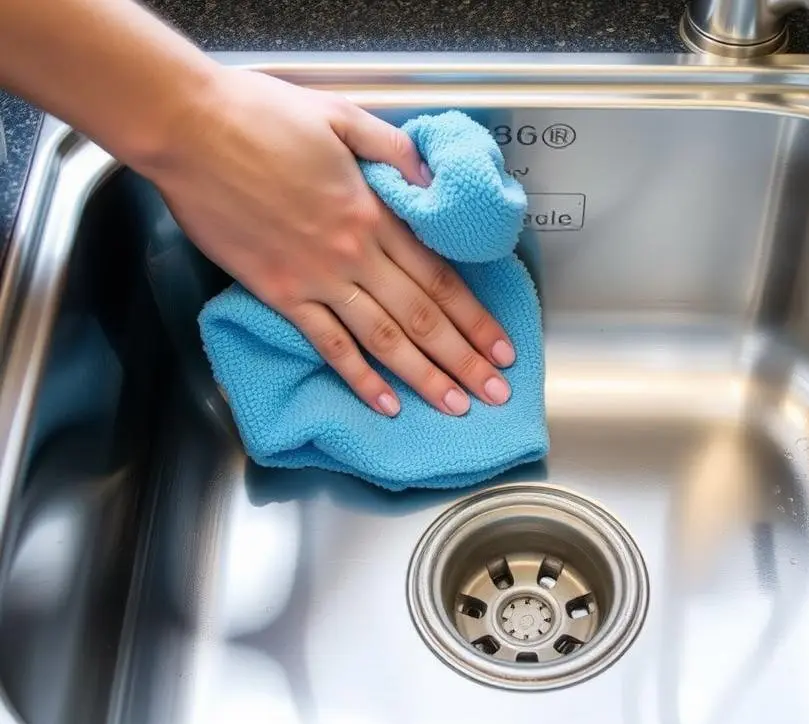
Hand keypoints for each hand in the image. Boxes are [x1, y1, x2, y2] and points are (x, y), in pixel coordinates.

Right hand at [141, 68, 514, 417]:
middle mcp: (354, 252)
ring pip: (384, 338)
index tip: (501, 345)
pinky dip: (359, 377)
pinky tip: (384, 403)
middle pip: (422, 315)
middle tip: (495, 392)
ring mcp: (316, 277)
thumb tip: (429, 181)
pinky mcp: (278, 293)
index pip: (439, 276)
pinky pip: (328, 343)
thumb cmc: (261, 115)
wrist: (189, 129)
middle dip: (464, 358)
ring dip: (424, 376)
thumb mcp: (343, 116)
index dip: (475, 316)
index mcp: (374, 211)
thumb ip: (394, 151)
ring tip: (456, 405)